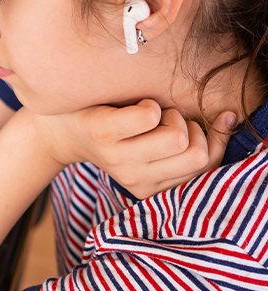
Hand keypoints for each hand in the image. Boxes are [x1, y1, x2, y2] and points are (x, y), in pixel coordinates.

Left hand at [35, 100, 235, 198]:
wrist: (58, 124)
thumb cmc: (114, 129)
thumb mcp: (153, 142)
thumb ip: (191, 138)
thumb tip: (231, 117)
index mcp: (151, 186)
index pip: (207, 166)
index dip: (215, 139)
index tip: (206, 120)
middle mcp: (136, 179)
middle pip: (198, 154)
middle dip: (189, 127)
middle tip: (162, 120)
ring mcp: (118, 159)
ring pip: (178, 136)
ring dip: (169, 115)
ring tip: (147, 115)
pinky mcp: (103, 135)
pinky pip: (150, 115)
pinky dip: (148, 104)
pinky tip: (131, 108)